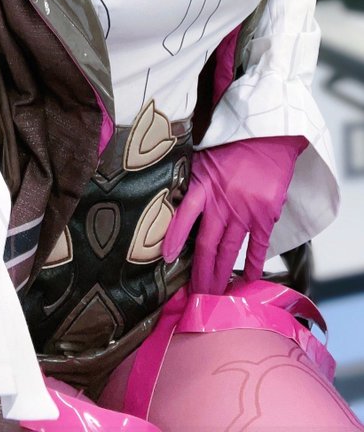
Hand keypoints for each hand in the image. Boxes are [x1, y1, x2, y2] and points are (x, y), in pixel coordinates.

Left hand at [162, 135, 306, 293]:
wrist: (268, 137)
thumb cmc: (232, 147)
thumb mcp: (202, 157)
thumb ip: (189, 179)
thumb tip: (168, 200)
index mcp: (203, 185)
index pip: (184, 215)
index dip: (174, 238)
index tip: (166, 259)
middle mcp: (222, 203)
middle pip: (207, 245)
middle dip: (200, 274)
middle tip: (195, 297)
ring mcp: (245, 211)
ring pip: (230, 251)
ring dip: (222, 276)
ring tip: (216, 296)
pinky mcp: (265, 216)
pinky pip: (258, 247)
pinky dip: (254, 266)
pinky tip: (250, 281)